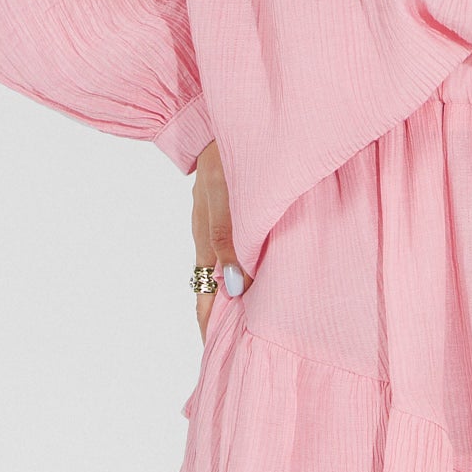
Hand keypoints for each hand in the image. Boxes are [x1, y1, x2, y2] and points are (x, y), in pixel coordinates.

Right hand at [190, 139, 250, 341]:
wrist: (223, 118)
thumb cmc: (225, 153)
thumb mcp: (224, 195)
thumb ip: (227, 237)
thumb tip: (237, 286)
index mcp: (205, 240)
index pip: (205, 297)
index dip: (210, 326)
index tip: (218, 353)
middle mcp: (212, 239)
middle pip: (217, 289)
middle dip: (227, 318)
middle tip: (244, 346)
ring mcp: (223, 226)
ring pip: (231, 270)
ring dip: (242, 294)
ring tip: (260, 320)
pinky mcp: (236, 213)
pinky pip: (240, 250)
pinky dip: (250, 268)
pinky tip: (267, 274)